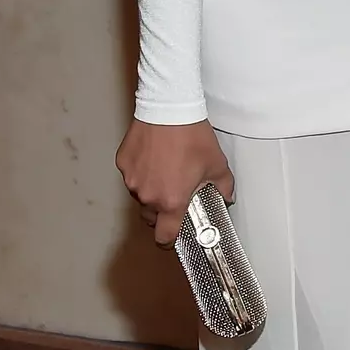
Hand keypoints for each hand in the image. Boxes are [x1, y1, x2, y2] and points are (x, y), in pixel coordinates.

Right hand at [116, 119, 233, 246]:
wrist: (169, 108)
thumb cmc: (192, 136)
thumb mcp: (217, 164)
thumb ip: (223, 187)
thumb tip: (226, 196)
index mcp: (171, 202)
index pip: (164, 236)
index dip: (169, 241)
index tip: (173, 237)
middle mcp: (148, 195)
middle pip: (151, 217)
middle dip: (161, 213)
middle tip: (174, 197)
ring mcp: (132, 180)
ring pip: (139, 196)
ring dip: (150, 191)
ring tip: (166, 171)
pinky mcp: (123, 164)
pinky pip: (131, 176)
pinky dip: (141, 172)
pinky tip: (154, 158)